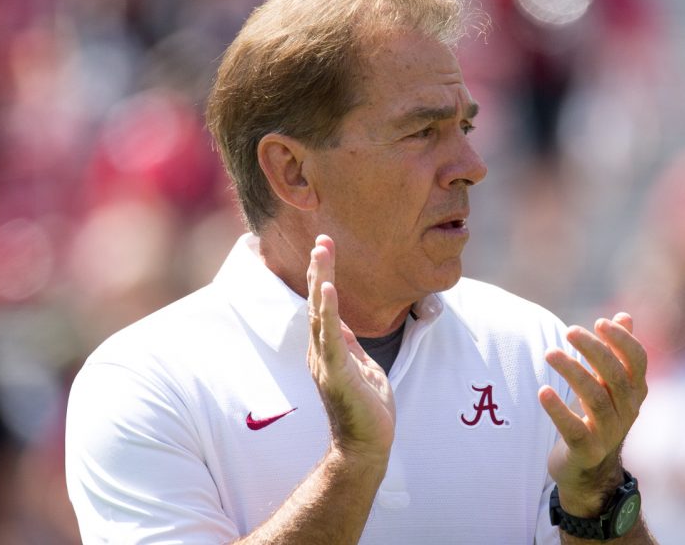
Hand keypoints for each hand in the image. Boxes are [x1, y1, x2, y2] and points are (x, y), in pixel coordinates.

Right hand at [307, 234, 395, 462]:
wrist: (366, 445)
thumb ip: (349, 345)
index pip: (324, 305)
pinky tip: (328, 290)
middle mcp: (321, 351)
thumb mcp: (362, 367)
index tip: (325, 248)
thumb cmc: (365, 409)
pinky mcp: (335, 374)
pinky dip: (329, 313)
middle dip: (320, 270)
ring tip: (322, 252)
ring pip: (321, 314)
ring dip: (322, 281)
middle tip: (322, 239)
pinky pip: (331, 338)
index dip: (324, 276)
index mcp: (329, 348)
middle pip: (318, 302)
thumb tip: (343, 325)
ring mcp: (325, 362)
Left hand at [539, 313, 647, 513]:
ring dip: (573, 372)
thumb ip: (617, 352)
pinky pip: (575, 430)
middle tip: (569, 331)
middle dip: (593, 350)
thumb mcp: (610, 385)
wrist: (590, 470)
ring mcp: (609, 433)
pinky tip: (543, 391)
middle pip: (615, 376)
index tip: (600, 322)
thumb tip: (624, 315)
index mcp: (635, 391)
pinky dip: (558, 410)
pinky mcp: (587, 451)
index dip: (622, 340)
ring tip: (550, 353)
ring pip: (595, 399)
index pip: (638, 361)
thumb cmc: (599, 417)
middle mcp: (627, 411)